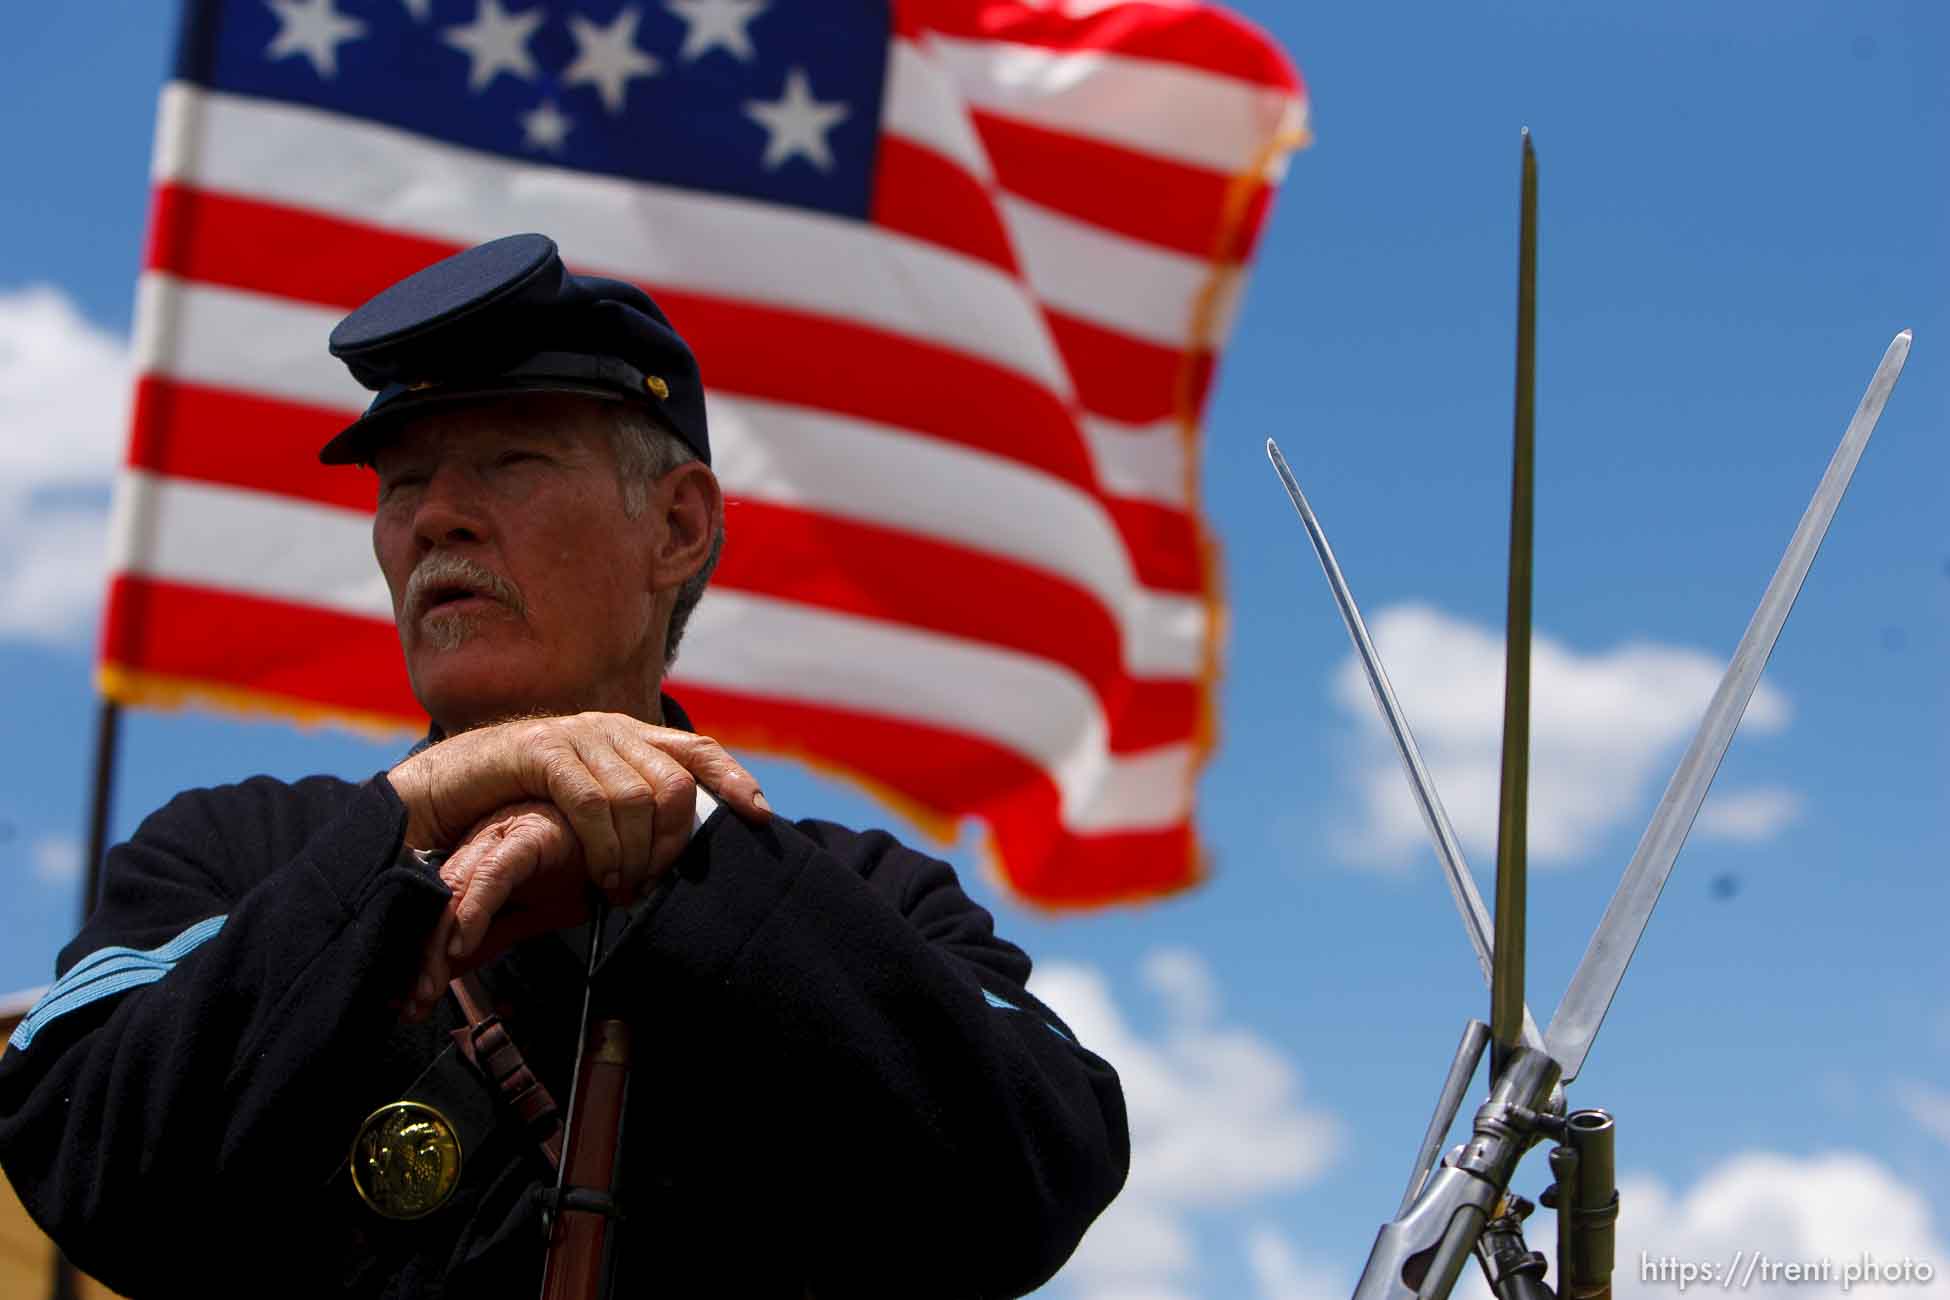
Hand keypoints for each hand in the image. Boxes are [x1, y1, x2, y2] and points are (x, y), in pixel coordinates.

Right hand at [387, 712, 769, 899]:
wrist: (446, 786)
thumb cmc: (520, 804)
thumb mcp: (587, 806)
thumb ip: (629, 813)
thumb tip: (674, 855)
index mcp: (629, 737)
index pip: (698, 750)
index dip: (734, 779)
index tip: (762, 816)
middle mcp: (611, 729)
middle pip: (676, 784)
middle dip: (672, 842)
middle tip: (652, 881)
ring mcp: (577, 736)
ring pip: (637, 798)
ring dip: (635, 854)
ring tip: (621, 886)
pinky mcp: (541, 751)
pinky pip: (591, 802)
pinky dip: (602, 844)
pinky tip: (599, 872)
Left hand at [404, 801, 587, 1018]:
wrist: (632, 840)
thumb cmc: (585, 865)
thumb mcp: (535, 913)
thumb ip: (493, 935)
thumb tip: (450, 970)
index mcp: (476, 861)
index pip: (436, 913)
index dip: (419, 957)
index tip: (407, 1002)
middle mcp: (479, 845)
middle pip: (435, 904)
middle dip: (418, 958)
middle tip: (408, 1005)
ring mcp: (500, 836)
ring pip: (452, 889)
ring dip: (437, 943)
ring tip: (427, 986)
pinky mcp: (528, 832)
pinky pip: (494, 872)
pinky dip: (476, 907)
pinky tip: (464, 941)